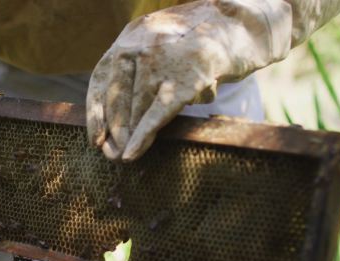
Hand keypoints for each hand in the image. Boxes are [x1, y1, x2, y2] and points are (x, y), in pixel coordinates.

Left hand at [86, 0, 339, 161]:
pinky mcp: (184, 77)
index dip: (95, 112)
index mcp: (131, 36)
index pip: (102, 78)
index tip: (94, 138)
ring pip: (136, 108)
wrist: (244, 24)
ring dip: (128, 137)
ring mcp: (161, 60)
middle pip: (116, 97)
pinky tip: (132, 154)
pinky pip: (156, 114)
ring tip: (124, 158)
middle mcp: (140, 44)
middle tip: (111, 154)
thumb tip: (119, 116)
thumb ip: (140, 68)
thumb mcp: (162, 43)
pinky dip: (142, 138)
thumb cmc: (202, 43)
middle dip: (113, 130)